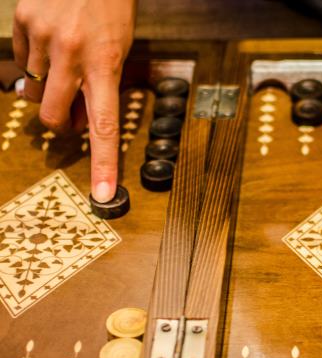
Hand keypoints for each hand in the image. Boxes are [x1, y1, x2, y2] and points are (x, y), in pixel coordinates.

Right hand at [13, 0, 136, 201]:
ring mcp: (43, 37)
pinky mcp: (22, 20)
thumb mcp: (119, 49)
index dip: (104, 163)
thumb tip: (76, 121)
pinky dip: (35, 57)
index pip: (105, 124)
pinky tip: (51, 36)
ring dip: (48, 82)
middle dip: (58, 121)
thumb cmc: (112, 8)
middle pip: (53, 115)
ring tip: (66, 52)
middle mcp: (72, 53)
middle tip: (68, 109)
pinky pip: (23, 58)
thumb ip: (99, 87)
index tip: (102, 194)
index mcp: (105, 63)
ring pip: (34, 87)